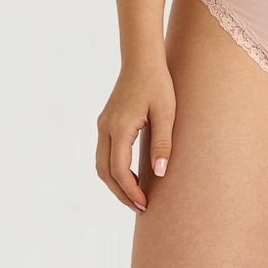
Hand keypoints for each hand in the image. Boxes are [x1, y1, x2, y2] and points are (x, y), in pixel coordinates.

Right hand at [95, 61, 174, 212]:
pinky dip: (113, 170)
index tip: (145, 205)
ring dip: (115, 183)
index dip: (130, 191)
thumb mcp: (166, 112)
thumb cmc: (158, 83)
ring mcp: (103, 125)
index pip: (118, 170)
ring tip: (136, 196)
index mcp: (119, 127)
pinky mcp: (106, 122)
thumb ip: (163, 143)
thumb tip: (160, 173)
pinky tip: (129, 176)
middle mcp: (105, 128)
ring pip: (101, 164)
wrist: (142, 59)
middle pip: (105, 172)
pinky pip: (104, 153)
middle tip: (141, 208)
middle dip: (121, 193)